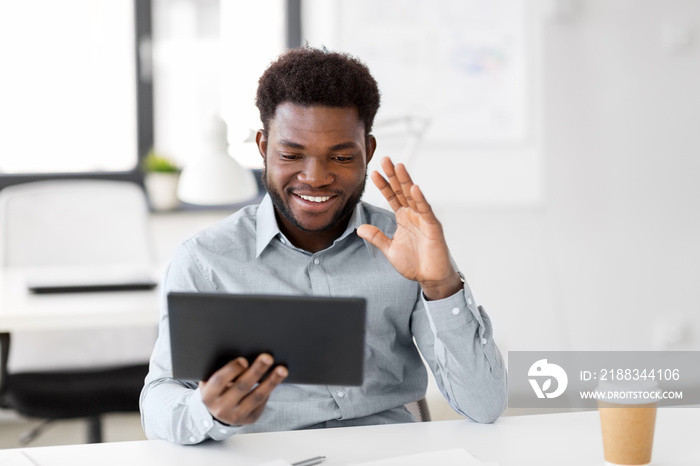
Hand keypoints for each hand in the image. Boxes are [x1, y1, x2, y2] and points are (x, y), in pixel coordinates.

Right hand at [199, 353, 287, 425]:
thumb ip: (223, 370)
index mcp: (209, 395)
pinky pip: (262, 403)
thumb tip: (243, 352)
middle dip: (256, 371)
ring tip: (282, 369)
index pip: (219, 381)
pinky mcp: (250, 418)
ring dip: (271, 381)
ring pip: (256, 397)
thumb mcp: (212, 381)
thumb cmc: (217, 388)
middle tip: (268, 358)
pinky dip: (270, 389)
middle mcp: (221, 408)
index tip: (244, 360)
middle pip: (241, 387)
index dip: (231, 370)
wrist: (217, 412)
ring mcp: (236, 416)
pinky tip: (276, 379)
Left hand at [357, 157, 461, 300]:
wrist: (430, 278)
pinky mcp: (433, 227)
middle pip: (402, 191)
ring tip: (399, 166)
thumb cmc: (414, 263)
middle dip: (393, 175)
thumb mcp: (389, 249)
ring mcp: (424, 219)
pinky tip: (413, 188)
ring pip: (413, 196)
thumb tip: (359, 228)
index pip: (391, 197)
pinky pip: (425, 211)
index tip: (373, 173)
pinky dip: (420, 199)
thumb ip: (376, 237)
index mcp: (403, 218)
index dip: (383, 185)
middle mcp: (413, 215)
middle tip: (385, 159)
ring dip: (406, 181)